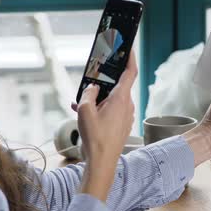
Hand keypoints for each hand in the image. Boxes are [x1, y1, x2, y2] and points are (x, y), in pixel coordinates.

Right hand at [72, 50, 137, 200]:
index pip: (130, 72)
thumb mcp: (84, 111)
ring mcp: (126, 115)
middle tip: (91, 79)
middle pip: (117, 86)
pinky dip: (99, 108)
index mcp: (121, 98)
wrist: (102, 162)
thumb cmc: (95, 138)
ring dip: (98, 98)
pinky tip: (83, 112)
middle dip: (104, 82)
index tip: (129, 48)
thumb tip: (92, 88)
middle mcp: (127, 105)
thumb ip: (87, 94)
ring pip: (112, 99)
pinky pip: (111, 110)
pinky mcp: (122, 124)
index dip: (131, 58)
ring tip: (80, 101)